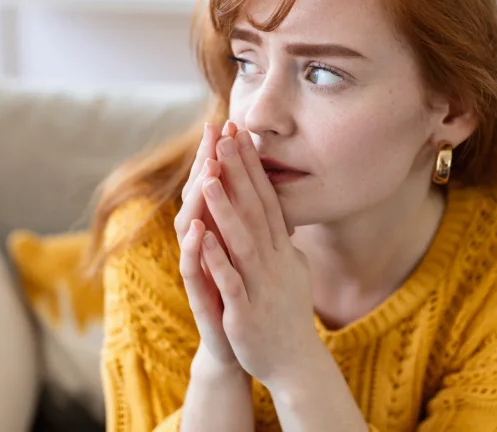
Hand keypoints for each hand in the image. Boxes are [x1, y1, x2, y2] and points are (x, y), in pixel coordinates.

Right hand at [175, 122, 237, 365]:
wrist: (247, 345)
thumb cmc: (249, 294)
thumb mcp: (255, 252)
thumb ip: (254, 222)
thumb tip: (266, 188)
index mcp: (220, 232)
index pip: (220, 186)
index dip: (224, 156)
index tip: (231, 124)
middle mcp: (204, 244)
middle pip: (201, 197)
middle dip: (207, 164)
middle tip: (212, 132)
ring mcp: (199, 268)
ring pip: (193, 228)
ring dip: (199, 201)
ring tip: (206, 173)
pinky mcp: (200, 296)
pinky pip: (194, 268)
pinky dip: (197, 249)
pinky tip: (198, 230)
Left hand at [199, 123, 322, 388]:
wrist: (294, 364)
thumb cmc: (286, 315)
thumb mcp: (289, 270)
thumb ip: (283, 244)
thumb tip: (283, 218)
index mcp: (281, 250)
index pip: (266, 198)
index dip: (252, 166)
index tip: (239, 133)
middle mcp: (276, 261)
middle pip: (256, 208)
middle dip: (239, 172)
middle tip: (225, 134)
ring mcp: (262, 286)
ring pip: (243, 240)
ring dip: (226, 207)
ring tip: (210, 174)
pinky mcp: (247, 312)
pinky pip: (232, 281)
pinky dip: (218, 258)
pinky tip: (203, 237)